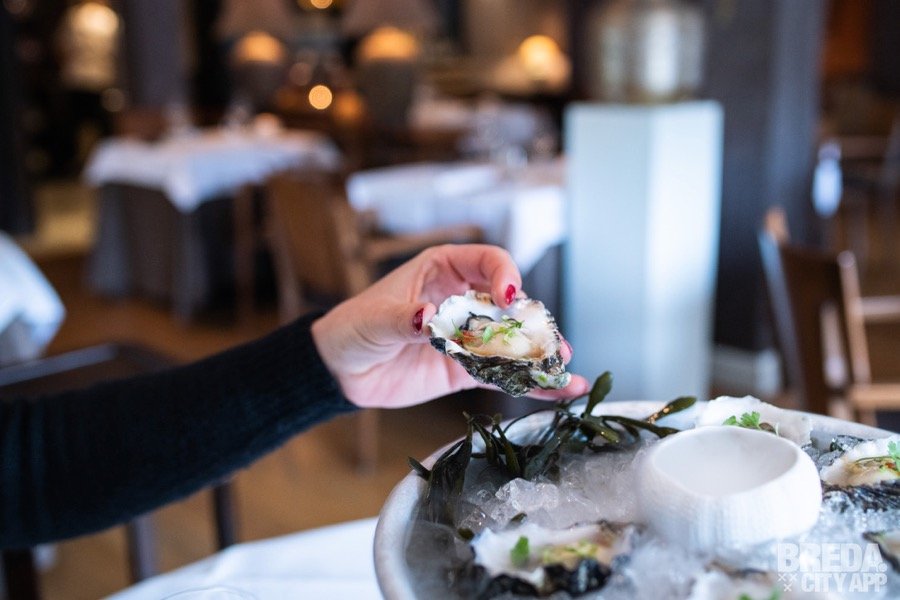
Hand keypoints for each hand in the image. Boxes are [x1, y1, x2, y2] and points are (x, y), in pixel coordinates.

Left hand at [311, 244, 589, 407]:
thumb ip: (404, 320)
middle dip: (535, 322)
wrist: (340, 371)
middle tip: (553, 342)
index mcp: (443, 270)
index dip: (505, 275)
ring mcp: (467, 336)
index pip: (487, 262)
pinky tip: (556, 391)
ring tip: (565, 370)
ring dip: (540, 355)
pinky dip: (528, 383)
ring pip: (512, 341)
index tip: (510, 296)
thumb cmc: (353, 327)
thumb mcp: (376, 318)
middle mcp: (463, 299)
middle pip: (510, 305)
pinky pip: (501, 375)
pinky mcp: (465, 370)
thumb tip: (427, 319)